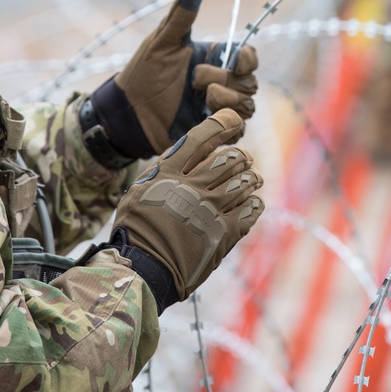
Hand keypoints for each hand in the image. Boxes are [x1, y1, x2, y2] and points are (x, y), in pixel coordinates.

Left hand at [86, 0, 258, 162]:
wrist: (128, 113)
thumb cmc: (142, 74)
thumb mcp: (161, 42)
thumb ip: (182, 15)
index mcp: (213, 59)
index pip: (248, 57)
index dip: (247, 60)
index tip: (234, 63)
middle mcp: (221, 83)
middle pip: (250, 82)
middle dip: (226, 81)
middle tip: (195, 82)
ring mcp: (218, 108)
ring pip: (247, 106)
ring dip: (227, 102)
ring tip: (202, 101)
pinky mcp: (213, 131)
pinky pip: (237, 130)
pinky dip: (227, 124)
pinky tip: (207, 118)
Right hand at [114, 109, 264, 304]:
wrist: (143, 270)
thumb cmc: (136, 232)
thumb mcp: (138, 193)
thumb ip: (162, 173)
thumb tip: (181, 158)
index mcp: (168, 173)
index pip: (200, 137)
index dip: (222, 124)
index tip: (233, 121)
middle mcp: (192, 186)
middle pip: (230, 158)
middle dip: (241, 155)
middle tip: (244, 159)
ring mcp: (210, 209)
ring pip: (244, 180)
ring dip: (251, 178)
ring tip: (251, 180)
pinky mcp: (224, 232)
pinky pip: (251, 209)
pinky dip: (254, 203)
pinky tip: (252, 204)